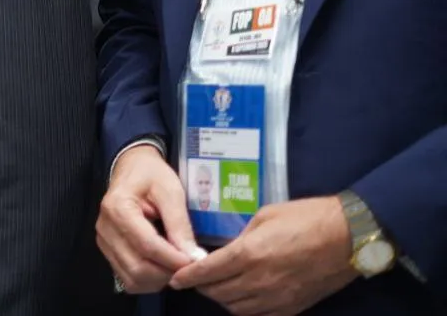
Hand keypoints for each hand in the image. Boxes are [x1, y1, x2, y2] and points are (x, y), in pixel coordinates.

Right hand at [97, 145, 205, 293]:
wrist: (132, 169)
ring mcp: (103, 242)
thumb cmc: (152, 175)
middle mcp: (105, 228)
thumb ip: (179, 223)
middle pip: (138, 267)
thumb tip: (193, 257)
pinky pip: (128, 279)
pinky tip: (161, 266)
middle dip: (167, 272)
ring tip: (176, 264)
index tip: (196, 261)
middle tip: (189, 264)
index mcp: (118, 208)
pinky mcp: (107, 251)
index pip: (147, 246)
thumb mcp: (170, 190)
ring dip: (159, 279)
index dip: (174, 259)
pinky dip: (148, 281)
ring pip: (132, 278)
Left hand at [169, 196, 356, 314]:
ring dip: (222, 298)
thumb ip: (241, 237)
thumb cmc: (305, 218)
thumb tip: (227, 250)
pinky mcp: (292, 308)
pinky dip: (244, 308)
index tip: (175, 279)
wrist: (348, 237)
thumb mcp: (264, 216)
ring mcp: (277, 298)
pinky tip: (242, 298)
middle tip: (196, 277)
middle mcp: (259, 281)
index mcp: (249, 254)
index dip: (187, 277)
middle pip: (218, 293)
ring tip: (217, 286)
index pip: (207, 272)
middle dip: (202, 286)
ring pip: (236, 308)